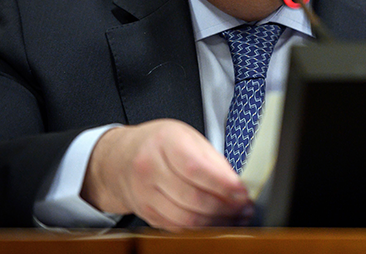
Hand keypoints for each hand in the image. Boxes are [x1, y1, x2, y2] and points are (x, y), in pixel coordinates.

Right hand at [81, 119, 250, 229]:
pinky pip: (176, 227)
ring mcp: (144, 194)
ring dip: (216, 222)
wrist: (120, 159)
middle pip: (192, 198)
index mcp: (164, 142)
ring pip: (185, 218)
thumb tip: (235, 183)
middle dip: (225, 207)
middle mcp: (149, 168)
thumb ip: (211, 158)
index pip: (196, 169)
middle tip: (245, 209)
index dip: (223, 185)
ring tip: (235, 218)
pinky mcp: (145, 214)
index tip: (243, 193)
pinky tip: (215, 223)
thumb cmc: (160, 144)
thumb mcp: (186, 137)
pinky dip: (200, 229)